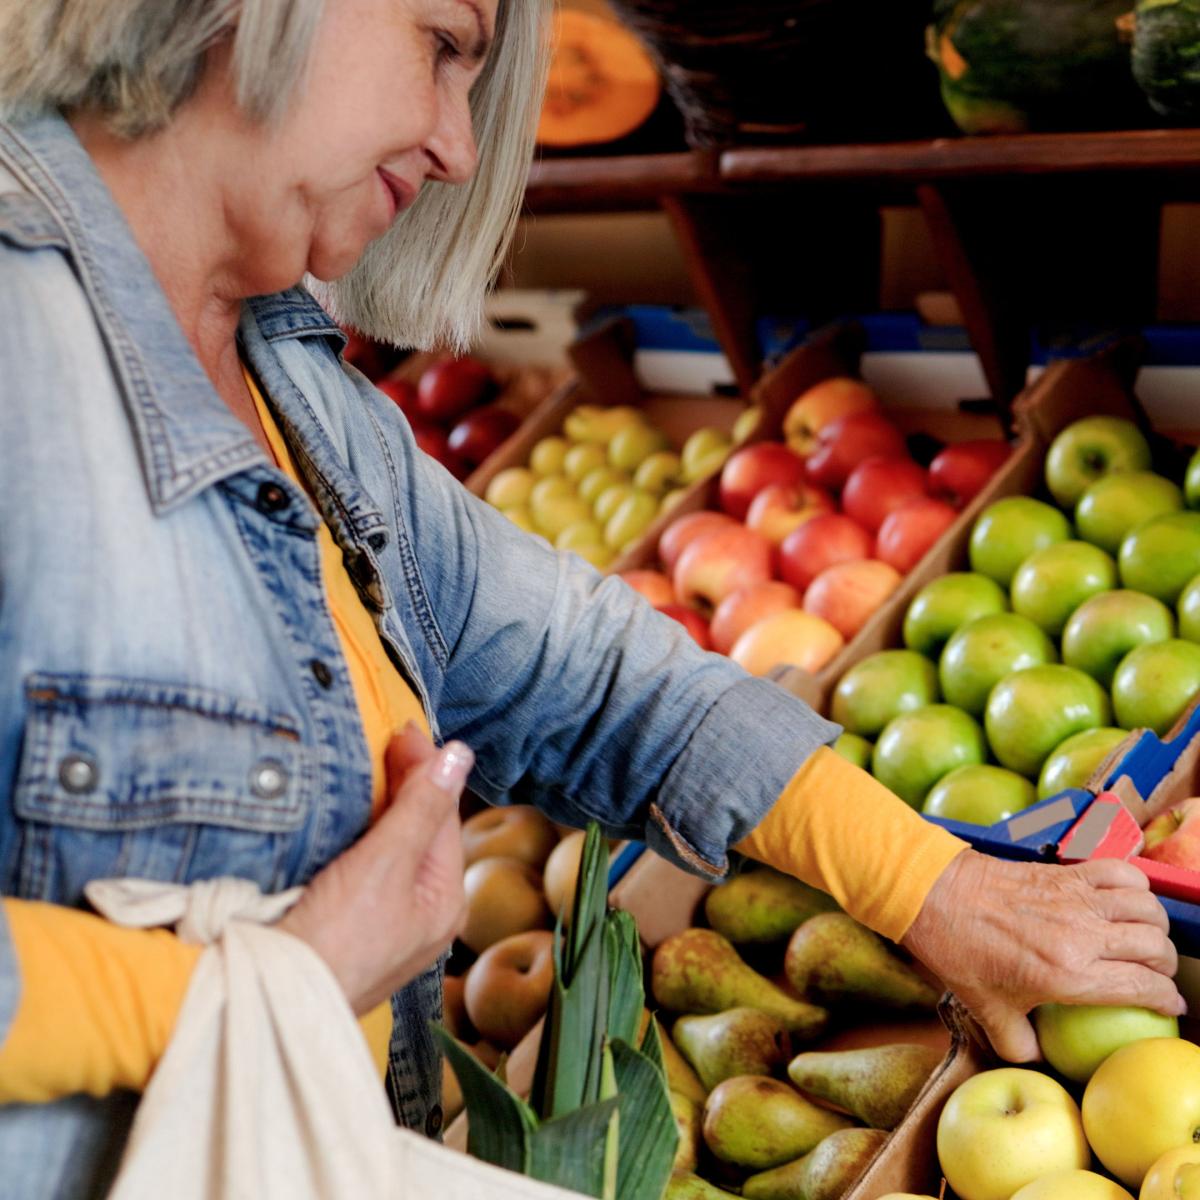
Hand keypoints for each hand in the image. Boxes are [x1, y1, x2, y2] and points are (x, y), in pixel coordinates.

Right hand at [278, 724, 469, 1014]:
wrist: (274, 1002)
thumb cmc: (336, 938)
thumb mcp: (384, 863)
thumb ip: (420, 806)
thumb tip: (459, 755)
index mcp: (445, 901)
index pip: (443, 816)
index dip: (427, 769)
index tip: (402, 732)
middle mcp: (424, 914)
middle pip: (422, 832)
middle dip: (409, 785)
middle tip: (386, 742)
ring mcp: (389, 924)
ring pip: (396, 850)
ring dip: (385, 809)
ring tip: (370, 770)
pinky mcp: (352, 929)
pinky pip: (369, 870)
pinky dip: (363, 839)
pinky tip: (346, 821)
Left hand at [902, 849, 1185, 1061]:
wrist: (933, 894)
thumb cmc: (956, 951)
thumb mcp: (985, 1010)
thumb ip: (1017, 1042)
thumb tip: (1036, 1057)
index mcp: (1070, 975)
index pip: (1144, 987)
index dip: (1167, 1000)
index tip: (1170, 1006)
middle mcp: (1083, 935)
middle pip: (1156, 947)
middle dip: (1165, 966)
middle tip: (1152, 974)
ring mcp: (1076, 899)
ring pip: (1147, 909)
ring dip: (1155, 925)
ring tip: (1143, 938)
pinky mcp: (1066, 872)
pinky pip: (1120, 871)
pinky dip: (1135, 885)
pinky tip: (1126, 899)